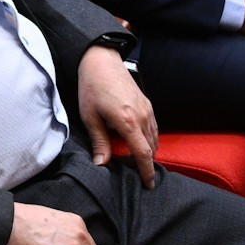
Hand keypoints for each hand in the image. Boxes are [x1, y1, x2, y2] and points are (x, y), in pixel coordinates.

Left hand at [77, 45, 155, 188]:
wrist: (101, 60)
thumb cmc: (92, 87)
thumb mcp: (90, 116)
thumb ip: (99, 141)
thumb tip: (101, 164)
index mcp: (128, 122)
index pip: (143, 153)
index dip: (146, 171)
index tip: (148, 184)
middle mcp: (142, 116)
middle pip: (151, 148)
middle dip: (147, 163)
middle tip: (139, 175)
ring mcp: (147, 109)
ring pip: (154, 137)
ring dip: (149, 151)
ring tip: (138, 161)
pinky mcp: (147, 103)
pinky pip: (153, 127)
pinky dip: (150, 138)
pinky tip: (139, 141)